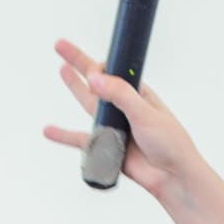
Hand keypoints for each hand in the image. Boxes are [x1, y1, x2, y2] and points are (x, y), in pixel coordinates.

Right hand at [45, 40, 223, 223]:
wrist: (173, 177)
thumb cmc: (169, 143)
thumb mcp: (145, 113)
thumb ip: (120, 94)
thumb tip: (93, 78)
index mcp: (137, 94)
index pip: (113, 71)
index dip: (98, 65)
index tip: (91, 70)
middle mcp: (124, 107)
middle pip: (96, 81)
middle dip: (78, 62)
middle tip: (60, 45)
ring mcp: (114, 126)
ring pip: (88, 104)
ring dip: (74, 88)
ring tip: (61, 70)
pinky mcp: (107, 147)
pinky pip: (82, 140)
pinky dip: (65, 136)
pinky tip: (50, 130)